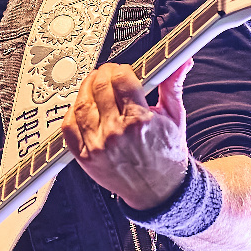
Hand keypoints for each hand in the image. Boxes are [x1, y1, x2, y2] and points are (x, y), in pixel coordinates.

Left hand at [61, 62, 191, 210]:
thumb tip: (182, 60)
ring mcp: (98, 146)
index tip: (124, 70)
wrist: (159, 190)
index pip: (121, 79)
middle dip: (103, 74)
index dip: (121, 69)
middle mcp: (117, 133)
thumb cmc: (166, 153)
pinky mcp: (85, 157)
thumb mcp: (175, 116)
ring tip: (95, 87)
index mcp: (140, 121)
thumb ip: (173, 84)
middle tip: (108, 74)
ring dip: (86, 88)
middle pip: (99, 87)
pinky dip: (72, 112)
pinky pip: (68, 127)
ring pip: (81, 104)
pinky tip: (83, 107)